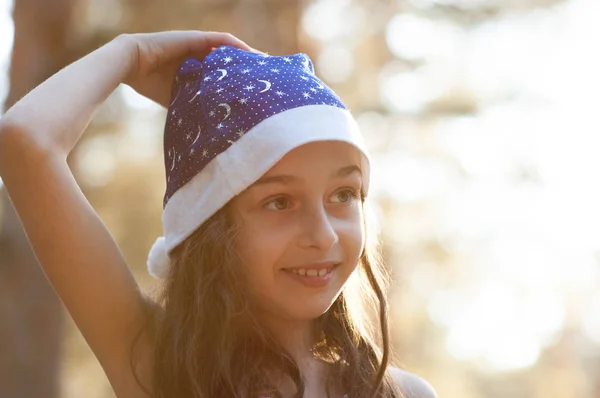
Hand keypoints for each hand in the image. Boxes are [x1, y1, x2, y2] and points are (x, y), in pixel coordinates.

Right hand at [119, 31, 254, 106]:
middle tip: (267, 79)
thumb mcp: (181, 99)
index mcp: (199, 69)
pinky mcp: (197, 38)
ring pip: (230, 49)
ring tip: (266, 64)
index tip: (257, 91)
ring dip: (248, 56)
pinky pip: (222, 40)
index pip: (226, 73)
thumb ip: (196, 106)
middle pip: (232, 60)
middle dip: (250, 68)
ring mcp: (200, 45)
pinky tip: (251, 53)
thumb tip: (211, 131)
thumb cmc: (151, 85)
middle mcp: (201, 55)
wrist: (132, 65)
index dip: (242, 80)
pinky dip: (238, 46)